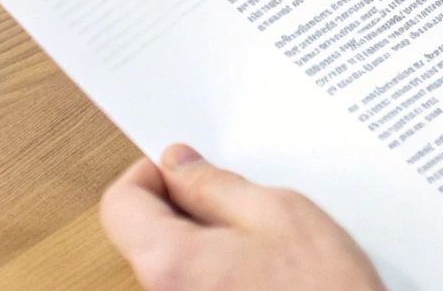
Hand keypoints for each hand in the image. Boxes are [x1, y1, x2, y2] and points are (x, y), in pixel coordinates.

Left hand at [99, 144, 385, 290]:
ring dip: (203, 235)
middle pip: (142, 233)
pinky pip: (193, 282)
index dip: (149, 173)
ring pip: (171, 258)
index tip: (182, 165)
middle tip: (233, 194)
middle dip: (181, 204)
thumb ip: (215, 184)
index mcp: (170, 261)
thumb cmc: (323, 288)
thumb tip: (178, 165)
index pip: (120, 203)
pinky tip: (261, 262)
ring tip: (257, 232)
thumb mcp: (277, 210)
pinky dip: (216, 264)